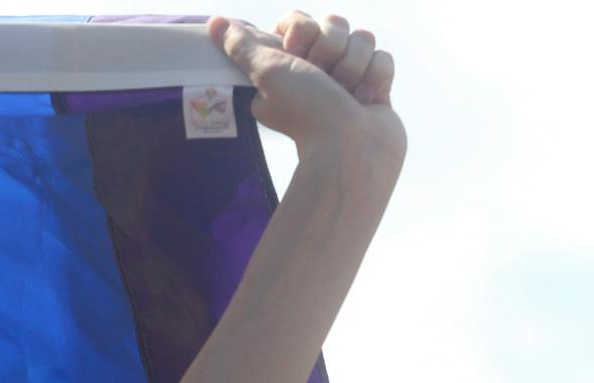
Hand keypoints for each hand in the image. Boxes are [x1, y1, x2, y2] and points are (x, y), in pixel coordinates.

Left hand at [208, 12, 404, 168]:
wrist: (351, 148)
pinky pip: (382, 57)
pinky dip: (376, 78)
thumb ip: (241, 46)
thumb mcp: (267, 72)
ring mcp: (345, 77)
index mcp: (283, 65)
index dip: (302, 32)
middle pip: (334, 23)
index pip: (298, 20)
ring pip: (362, 37)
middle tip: (323, 79)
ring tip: (346, 94)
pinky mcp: (373, 86)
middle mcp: (312, 70)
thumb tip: (214, 24)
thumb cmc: (306, 111)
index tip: (296, 55)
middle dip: (332, 49)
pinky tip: (365, 100)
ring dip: (355, 65)